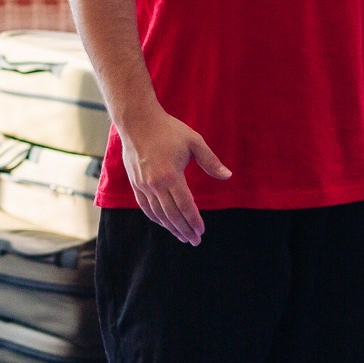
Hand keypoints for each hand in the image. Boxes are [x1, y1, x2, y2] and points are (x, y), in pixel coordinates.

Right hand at [119, 105, 230, 246]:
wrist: (137, 121)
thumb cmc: (168, 130)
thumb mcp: (194, 141)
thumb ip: (210, 161)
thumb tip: (228, 176)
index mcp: (172, 175)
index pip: (186, 206)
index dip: (194, 221)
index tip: (201, 232)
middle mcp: (156, 184)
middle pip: (172, 215)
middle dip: (184, 230)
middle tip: (194, 241)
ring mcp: (143, 185)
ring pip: (158, 214)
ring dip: (171, 228)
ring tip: (182, 237)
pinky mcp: (135, 183)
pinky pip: (145, 207)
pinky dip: (155, 218)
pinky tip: (163, 223)